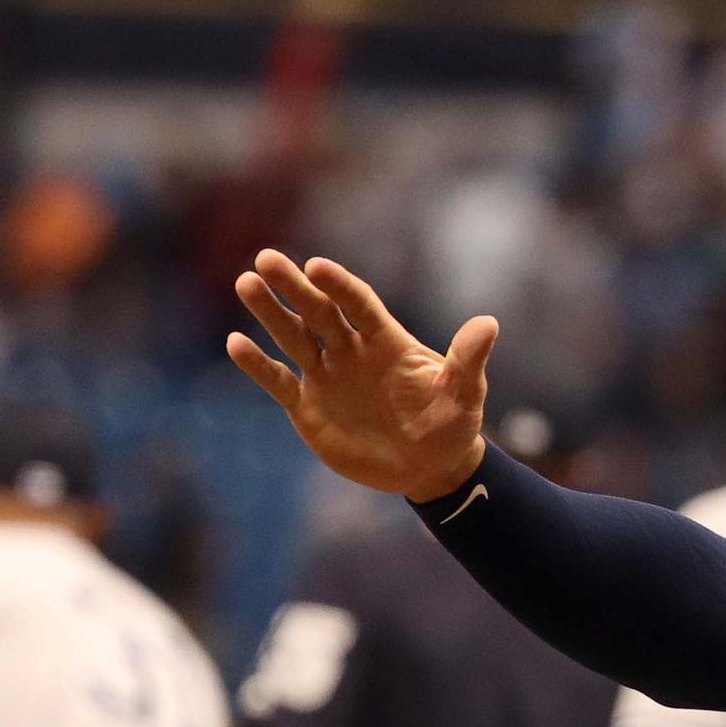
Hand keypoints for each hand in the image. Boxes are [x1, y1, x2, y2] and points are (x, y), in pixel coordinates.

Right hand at [227, 251, 496, 503]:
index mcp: (386, 340)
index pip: (359, 305)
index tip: (316, 265)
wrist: (429, 467)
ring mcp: (327, 376)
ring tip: (246, 283)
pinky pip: (278, 380)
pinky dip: (258, 364)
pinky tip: (236, 343)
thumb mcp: (464, 394)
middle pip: (319, 312)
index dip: (340, 285)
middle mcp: (352, 351)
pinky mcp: (308, 406)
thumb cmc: (451, 425)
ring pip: (293, 337)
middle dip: (294, 287)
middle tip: (265, 258)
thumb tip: (488, 324)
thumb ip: (467, 361)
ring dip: (270, 313)